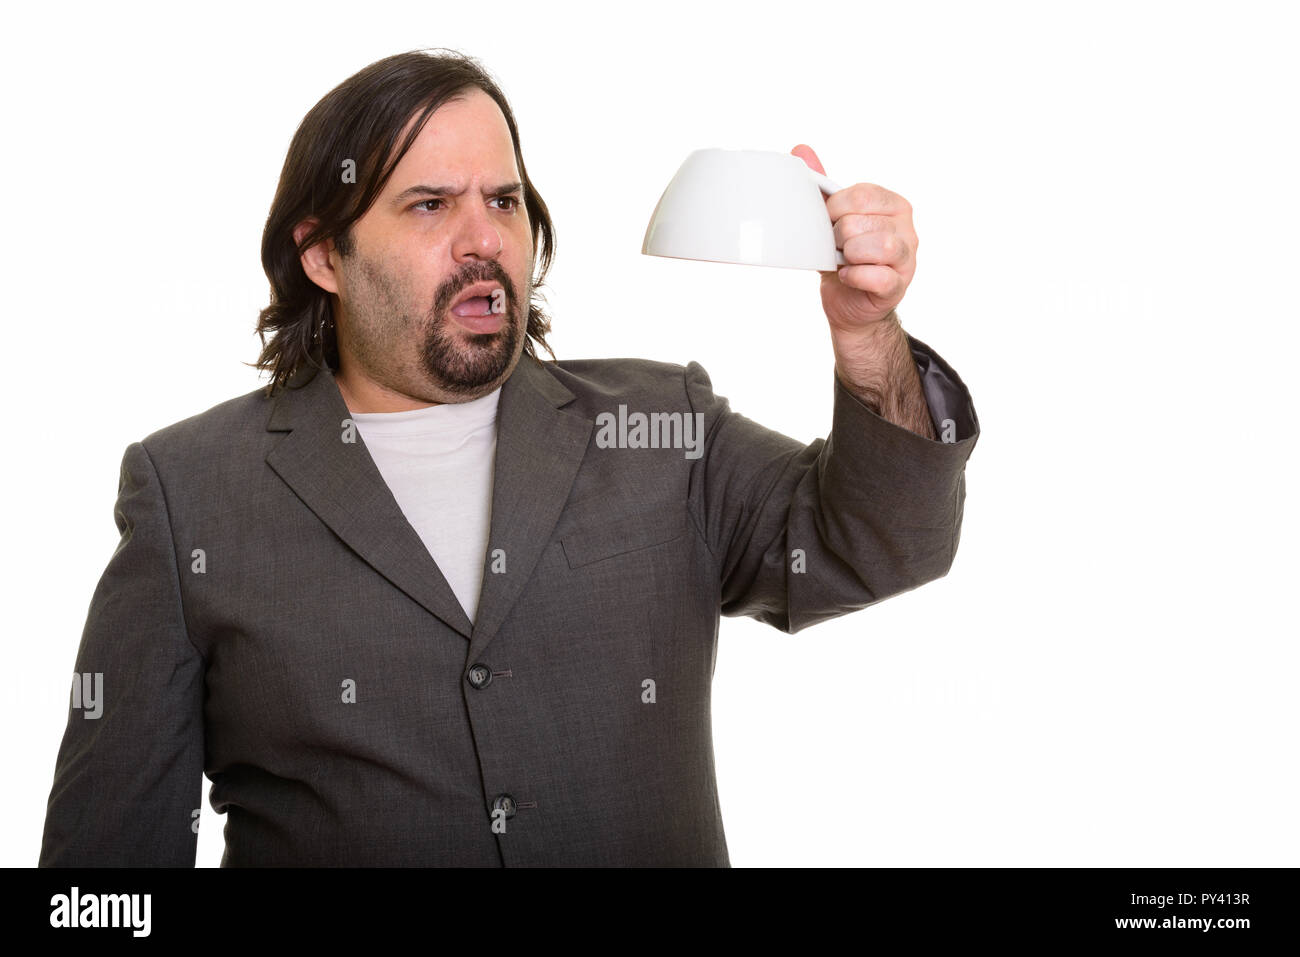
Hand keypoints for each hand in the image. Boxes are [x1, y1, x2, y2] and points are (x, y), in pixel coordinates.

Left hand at [791, 144, 917, 335]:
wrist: (849, 302)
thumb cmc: (843, 257)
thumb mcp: (832, 220)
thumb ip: (822, 187)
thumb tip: (800, 149)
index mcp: (892, 204)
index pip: (860, 195)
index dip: (834, 210)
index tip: (828, 223)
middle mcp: (906, 228)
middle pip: (862, 220)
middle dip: (838, 236)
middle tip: (836, 247)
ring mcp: (907, 257)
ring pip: (878, 246)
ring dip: (849, 255)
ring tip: (843, 260)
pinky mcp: (899, 285)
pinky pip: (878, 276)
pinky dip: (855, 276)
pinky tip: (847, 276)